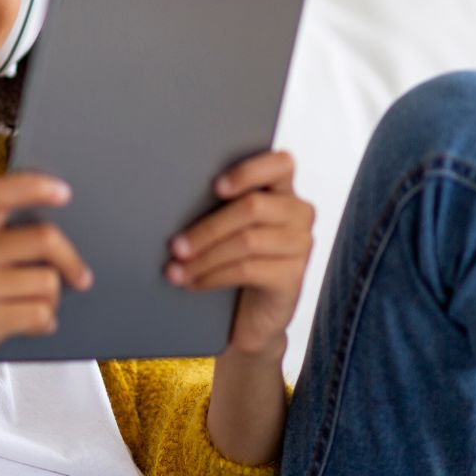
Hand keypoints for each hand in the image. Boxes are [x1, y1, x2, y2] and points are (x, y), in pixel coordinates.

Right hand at [0, 172, 92, 412]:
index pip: (0, 193)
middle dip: (71, 260)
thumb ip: (1, 247)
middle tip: (82, 279)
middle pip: (43, 238)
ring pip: (47, 281)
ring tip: (35, 312)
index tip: (65, 192)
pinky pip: (39, 313)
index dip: (35, 187)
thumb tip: (61, 242)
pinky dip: (44, 324)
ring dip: (51, 302)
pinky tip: (33, 328)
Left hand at [163, 150, 313, 356]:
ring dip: (204, 257)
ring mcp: (300, 245)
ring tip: (176, 269)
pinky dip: (213, 276)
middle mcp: (299, 213)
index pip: (280, 164)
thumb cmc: (236, 258)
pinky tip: (194, 282)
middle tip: (175, 246)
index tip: (216, 187)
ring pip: (246, 242)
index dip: (249, 172)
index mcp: (283, 190)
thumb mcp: (230, 227)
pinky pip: (247, 270)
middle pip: (252, 208)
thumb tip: (176, 198)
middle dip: (207, 228)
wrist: (253, 311)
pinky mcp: (293, 276)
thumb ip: (221, 206)